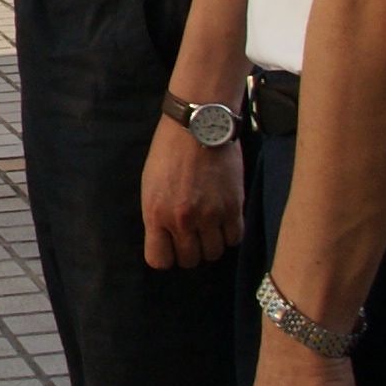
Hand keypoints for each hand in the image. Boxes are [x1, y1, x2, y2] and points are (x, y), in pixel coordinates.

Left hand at [140, 115, 244, 269]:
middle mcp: (182, 220)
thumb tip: (166, 240)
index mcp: (155, 214)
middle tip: (193, 235)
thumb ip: (157, 215)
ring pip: (214, 253)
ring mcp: (210, 215)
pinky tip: (225, 221)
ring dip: (212, 244)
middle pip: (189, 260)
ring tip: (210, 227)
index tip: (170, 247)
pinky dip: (230, 234)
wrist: (199, 124)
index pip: (159, 260)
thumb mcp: (150, 185)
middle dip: (190, 251)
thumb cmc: (169, 150)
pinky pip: (235, 239)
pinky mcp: (234, 207)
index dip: (166, 256)